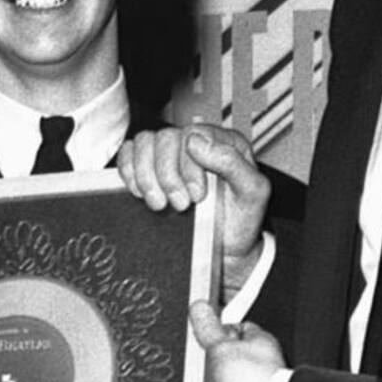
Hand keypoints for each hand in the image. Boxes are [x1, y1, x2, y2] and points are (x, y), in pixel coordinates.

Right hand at [118, 125, 269, 295]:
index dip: (189, 165)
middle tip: (180, 204)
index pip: (195, 133)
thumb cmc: (242, 218)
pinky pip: (128, 154)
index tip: (196, 196)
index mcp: (224, 141)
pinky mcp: (149, 168)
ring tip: (159, 203)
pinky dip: (129, 172)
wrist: (227, 248)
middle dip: (168, 175)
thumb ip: (233, 162)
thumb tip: (196, 140)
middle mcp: (196, 142)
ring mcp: (171, 154)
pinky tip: (141, 194)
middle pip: (166, 138)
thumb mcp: (253, 192)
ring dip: (146, 175)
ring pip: (144, 142)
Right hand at [190, 300, 285, 381]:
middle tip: (193, 363)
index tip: (202, 331)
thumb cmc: (253, 379)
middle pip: (226, 362)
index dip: (219, 330)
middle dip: (208, 365)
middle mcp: (255, 368)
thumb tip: (199, 306)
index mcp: (257, 344)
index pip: (237, 330)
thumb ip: (208, 330)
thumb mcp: (221, 347)